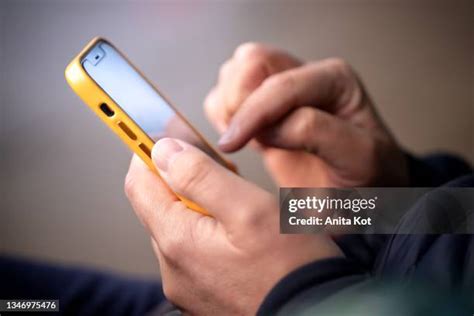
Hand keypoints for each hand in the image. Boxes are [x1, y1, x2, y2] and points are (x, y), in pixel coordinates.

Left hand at [125, 138, 342, 314]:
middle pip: (158, 203)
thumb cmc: (290, 267)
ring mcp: (187, 282)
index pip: (140, 182)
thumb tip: (164, 151)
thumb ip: (201, 176)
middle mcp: (174, 266)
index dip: (147, 150)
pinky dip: (206, 229)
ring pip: (178, 225)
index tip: (163, 134)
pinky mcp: (203, 291)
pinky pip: (193, 249)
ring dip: (196, 203)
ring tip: (235, 202)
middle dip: (180, 177)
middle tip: (219, 168)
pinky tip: (236, 231)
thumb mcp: (249, 208)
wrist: (313, 314)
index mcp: (178, 241)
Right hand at [205, 43, 407, 186]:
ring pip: (235, 72)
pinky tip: (241, 139)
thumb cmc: (366, 177)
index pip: (280, 84)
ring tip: (244, 140)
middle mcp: (306, 75)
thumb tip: (269, 127)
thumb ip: (316, 131)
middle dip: (239, 101)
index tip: (232, 146)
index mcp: (334, 80)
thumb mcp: (359, 157)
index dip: (252, 114)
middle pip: (251, 61)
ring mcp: (283, 88)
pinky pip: (227, 93)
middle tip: (242, 138)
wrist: (360, 193)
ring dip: (229, 106)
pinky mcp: (265, 107)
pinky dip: (222, 114)